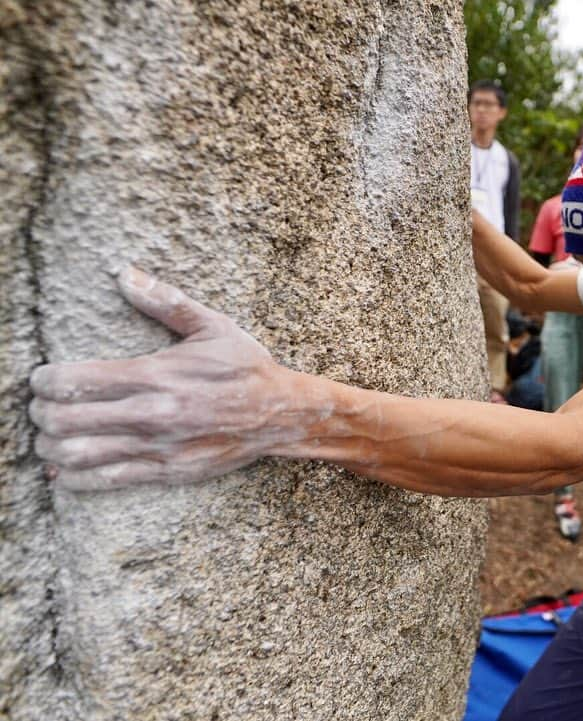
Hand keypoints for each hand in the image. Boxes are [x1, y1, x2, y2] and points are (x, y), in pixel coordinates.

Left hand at [30, 267, 292, 490]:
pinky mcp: (167, 471)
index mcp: (156, 374)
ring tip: (52, 434)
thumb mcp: (212, 326)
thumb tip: (124, 274)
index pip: (74, 381)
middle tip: (43, 406)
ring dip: (52, 445)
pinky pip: (106, 481)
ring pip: (77, 454)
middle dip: (42, 412)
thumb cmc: (246, 367)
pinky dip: (75, 478)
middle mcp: (151, 413)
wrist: (283, 414)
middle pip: (65, 419)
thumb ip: (165, 301)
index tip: (42, 378)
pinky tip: (67, 468)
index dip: (43, 381)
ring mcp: (158, 446)